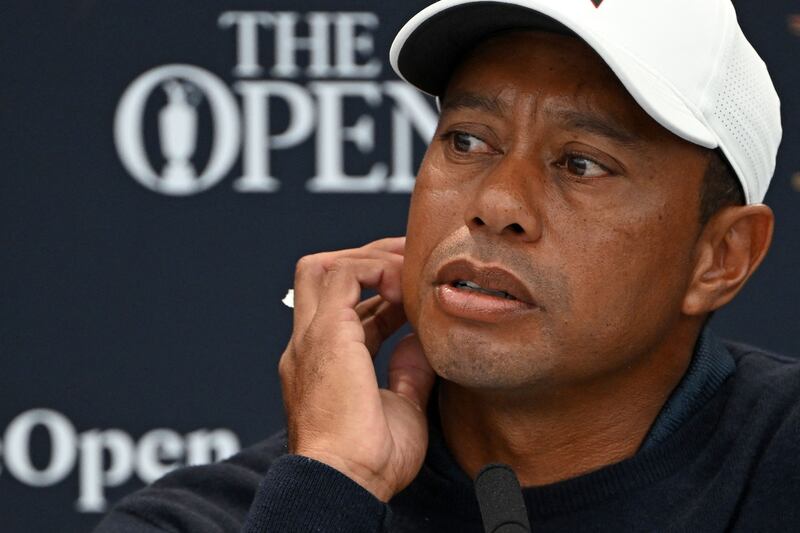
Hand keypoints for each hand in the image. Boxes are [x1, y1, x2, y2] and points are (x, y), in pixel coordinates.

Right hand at [278, 237, 436, 501]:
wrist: (345, 482)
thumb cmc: (370, 461)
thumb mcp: (401, 408)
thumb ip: (408, 372)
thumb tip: (422, 343)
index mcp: (321, 365)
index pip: (345, 311)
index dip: (379, 294)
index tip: (414, 293)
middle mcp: (308, 346)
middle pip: (319, 276)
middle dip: (366, 260)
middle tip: (408, 261)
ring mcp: (311, 337)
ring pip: (323, 267)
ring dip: (369, 258)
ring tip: (408, 264)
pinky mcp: (326, 332)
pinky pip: (344, 275)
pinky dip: (375, 269)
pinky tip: (404, 284)